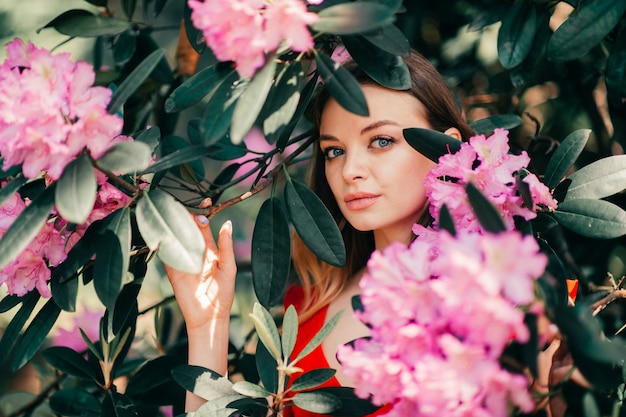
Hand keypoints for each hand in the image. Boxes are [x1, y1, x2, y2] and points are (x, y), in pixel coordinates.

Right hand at [164, 213, 236, 331]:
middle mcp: (195, 252)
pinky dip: (164, 243)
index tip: (203, 202)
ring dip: (174, 226)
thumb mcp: (229, 268)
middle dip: (185, 216)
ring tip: (172, 212)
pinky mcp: (172, 269)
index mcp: (210, 250)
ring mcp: (182, 259)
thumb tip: (227, 223)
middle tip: (183, 203)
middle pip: (187, 229)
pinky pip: (166, 253)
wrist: (209, 316)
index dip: (202, 214)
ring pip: (176, 238)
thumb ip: (226, 246)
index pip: (203, 227)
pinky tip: (163, 231)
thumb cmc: (222, 294)